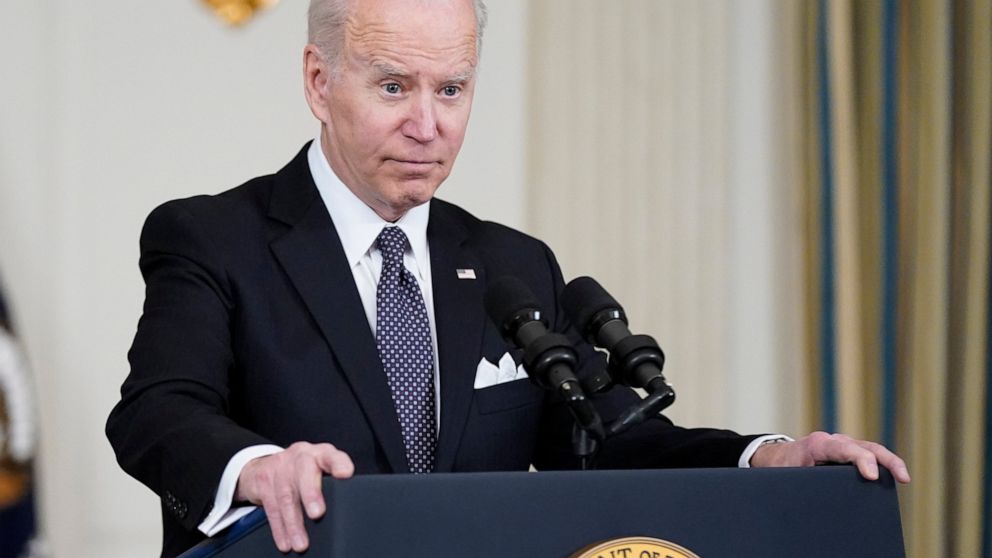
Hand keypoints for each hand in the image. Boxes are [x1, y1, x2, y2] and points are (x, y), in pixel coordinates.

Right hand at [235, 442, 354, 552]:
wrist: (267, 464)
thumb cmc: (305, 471)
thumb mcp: (321, 469)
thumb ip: (333, 483)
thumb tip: (344, 510)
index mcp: (320, 454)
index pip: (332, 456)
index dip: (338, 463)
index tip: (345, 474)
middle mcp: (300, 456)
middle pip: (304, 473)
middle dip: (311, 494)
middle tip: (317, 514)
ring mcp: (280, 467)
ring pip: (286, 496)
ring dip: (294, 523)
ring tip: (301, 542)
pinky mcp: (263, 481)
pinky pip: (271, 508)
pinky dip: (279, 528)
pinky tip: (285, 541)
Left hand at [750, 431, 910, 483]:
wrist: (778, 456)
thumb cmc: (783, 467)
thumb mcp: (788, 475)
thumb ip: (803, 483)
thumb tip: (818, 501)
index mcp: (818, 444)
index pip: (845, 449)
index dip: (861, 460)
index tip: (872, 476)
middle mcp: (834, 441)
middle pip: (866, 446)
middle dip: (886, 460)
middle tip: (903, 478)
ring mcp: (843, 444)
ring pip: (872, 449)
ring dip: (890, 462)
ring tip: (903, 479)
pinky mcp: (848, 451)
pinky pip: (869, 454)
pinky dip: (883, 463)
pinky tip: (893, 477)